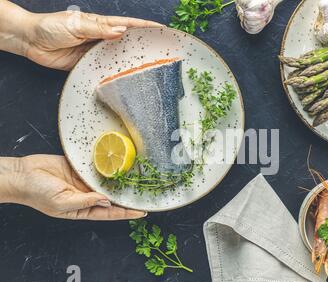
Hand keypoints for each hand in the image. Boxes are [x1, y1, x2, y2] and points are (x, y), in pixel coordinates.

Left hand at [0, 0, 162, 69]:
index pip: (128, 24)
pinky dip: (114, 73)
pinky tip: (123, 78)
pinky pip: (104, 69)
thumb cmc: (50, 27)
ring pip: (117, 57)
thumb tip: (121, 30)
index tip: (161, 30)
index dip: (145, 26)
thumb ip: (99, 29)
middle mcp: (101, 37)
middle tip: (160, 51)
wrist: (32, 42)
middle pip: (126, 42)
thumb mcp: (76, 25)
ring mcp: (95, 52)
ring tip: (148, 66)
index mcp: (100, 24)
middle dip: (143, 45)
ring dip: (130, 61)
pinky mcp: (88, 65)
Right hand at [0, 155, 145, 219]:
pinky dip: (108, 168)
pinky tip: (121, 167)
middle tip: (144, 196)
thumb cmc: (37, 193)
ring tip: (137, 182)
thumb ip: (84, 201)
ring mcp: (84, 182)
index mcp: (82, 209)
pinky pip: (98, 169)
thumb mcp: (61, 202)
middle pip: (111, 198)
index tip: (141, 213)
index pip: (109, 213)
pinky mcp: (81, 169)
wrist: (23, 174)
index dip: (126, 213)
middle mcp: (86, 196)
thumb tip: (105, 200)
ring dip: (120, 183)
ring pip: (107, 183)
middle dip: (127, 198)